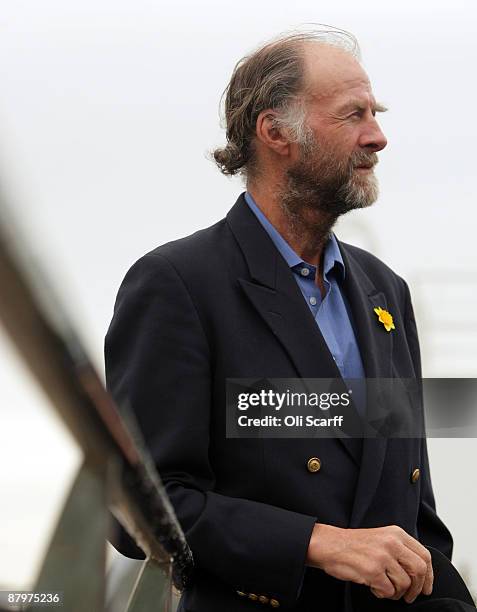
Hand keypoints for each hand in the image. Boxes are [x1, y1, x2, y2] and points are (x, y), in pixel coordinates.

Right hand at [306, 523, 432, 602]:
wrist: (328, 544)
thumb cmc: (353, 544)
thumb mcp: (381, 538)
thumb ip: (400, 549)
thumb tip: (420, 572)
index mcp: (396, 533)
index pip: (425, 555)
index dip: (429, 576)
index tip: (426, 587)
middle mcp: (391, 543)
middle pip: (419, 571)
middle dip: (417, 588)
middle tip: (409, 596)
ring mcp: (382, 556)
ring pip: (404, 584)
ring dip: (396, 593)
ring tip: (383, 587)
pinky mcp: (372, 570)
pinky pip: (388, 591)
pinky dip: (382, 594)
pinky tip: (373, 586)